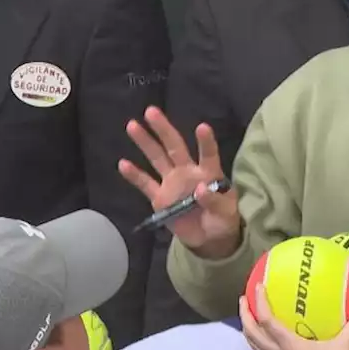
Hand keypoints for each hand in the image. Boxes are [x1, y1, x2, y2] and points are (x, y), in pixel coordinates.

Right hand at [118, 107, 239, 257]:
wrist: (208, 238)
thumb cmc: (222, 220)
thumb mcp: (225, 213)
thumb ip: (214, 201)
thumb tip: (200, 189)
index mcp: (209, 173)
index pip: (208, 154)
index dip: (206, 142)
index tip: (202, 127)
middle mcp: (188, 172)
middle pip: (175, 147)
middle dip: (164, 129)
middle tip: (151, 111)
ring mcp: (172, 183)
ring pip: (157, 158)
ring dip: (145, 142)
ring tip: (132, 125)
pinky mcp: (160, 197)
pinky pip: (145, 184)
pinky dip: (134, 175)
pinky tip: (122, 163)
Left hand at [239, 286, 348, 349]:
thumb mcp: (347, 347)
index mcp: (289, 345)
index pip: (266, 320)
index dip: (260, 302)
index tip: (258, 285)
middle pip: (251, 333)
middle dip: (245, 315)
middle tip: (243, 299)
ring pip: (254, 346)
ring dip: (249, 329)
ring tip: (250, 315)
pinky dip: (259, 342)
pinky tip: (268, 338)